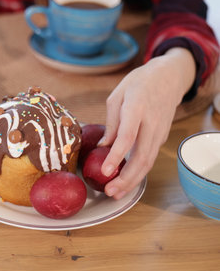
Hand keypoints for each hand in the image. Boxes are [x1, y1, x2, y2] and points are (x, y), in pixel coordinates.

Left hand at [99, 48, 195, 198]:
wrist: (169, 77)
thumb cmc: (139, 83)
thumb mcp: (117, 95)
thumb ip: (111, 122)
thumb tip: (102, 147)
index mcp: (136, 108)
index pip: (127, 137)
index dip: (116, 156)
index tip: (105, 171)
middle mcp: (151, 123)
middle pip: (141, 156)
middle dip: (125, 178)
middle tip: (109, 192)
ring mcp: (159, 131)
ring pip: (148, 162)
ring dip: (132, 181)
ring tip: (115, 193)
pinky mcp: (161, 137)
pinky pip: (149, 158)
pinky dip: (138, 173)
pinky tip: (126, 181)